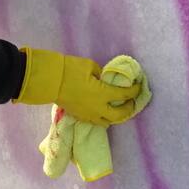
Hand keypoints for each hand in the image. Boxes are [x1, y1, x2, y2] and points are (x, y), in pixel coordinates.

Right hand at [14, 48, 140, 125]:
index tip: (138, 86)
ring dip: (116, 116)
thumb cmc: (70, 70)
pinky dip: (104, 117)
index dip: (134, 90)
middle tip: (132, 102)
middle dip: (129, 109)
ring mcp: (89, 114)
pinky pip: (97, 121)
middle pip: (120, 115)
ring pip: (108, 122)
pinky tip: (104, 111)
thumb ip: (102, 74)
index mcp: (103, 94)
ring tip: (119, 108)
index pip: (125, 95)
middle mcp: (98, 108)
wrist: (50, 80)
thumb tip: (105, 79)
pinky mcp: (80, 116)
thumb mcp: (91, 66)